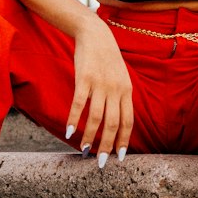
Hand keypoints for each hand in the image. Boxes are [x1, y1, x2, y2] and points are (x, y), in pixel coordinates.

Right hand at [66, 17, 134, 162]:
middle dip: (107, 145)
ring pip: (96, 117)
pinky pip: (79, 104)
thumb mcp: (121, 78)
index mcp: (127, 91)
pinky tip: (68, 132)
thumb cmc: (107, 59)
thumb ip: (121, 98)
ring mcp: (100, 85)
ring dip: (90, 137)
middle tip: (101, 162)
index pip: (128, 122)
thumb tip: (119, 122)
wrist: (96, 34)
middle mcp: (116, 90)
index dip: (124, 140)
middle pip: (113, 124)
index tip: (119, 157)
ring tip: (84, 150)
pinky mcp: (84, 79)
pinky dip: (73, 120)